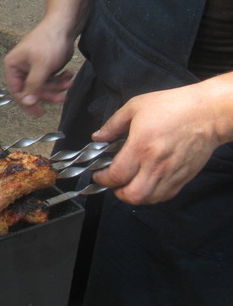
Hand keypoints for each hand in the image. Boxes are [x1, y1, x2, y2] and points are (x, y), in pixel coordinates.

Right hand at [4, 21, 74, 116]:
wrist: (64, 25)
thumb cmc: (49, 41)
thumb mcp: (41, 66)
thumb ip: (33, 86)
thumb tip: (27, 102)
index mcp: (13, 66)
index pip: (17, 90)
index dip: (28, 102)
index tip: (38, 112)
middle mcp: (21, 68)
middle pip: (32, 90)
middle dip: (48, 93)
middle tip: (61, 98)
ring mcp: (33, 67)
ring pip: (43, 86)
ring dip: (57, 87)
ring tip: (69, 83)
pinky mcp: (45, 66)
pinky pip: (50, 80)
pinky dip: (60, 80)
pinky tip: (68, 75)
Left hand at [91, 81, 231, 204]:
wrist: (208, 112)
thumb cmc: (174, 106)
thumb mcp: (135, 107)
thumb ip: (113, 124)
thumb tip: (98, 137)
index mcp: (140, 147)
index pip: (116, 175)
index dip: (102, 178)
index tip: (98, 174)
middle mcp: (156, 164)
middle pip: (132, 195)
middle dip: (116, 192)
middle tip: (113, 183)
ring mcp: (171, 173)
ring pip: (148, 199)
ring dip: (134, 196)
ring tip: (129, 185)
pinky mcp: (184, 177)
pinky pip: (165, 196)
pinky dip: (152, 195)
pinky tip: (147, 184)